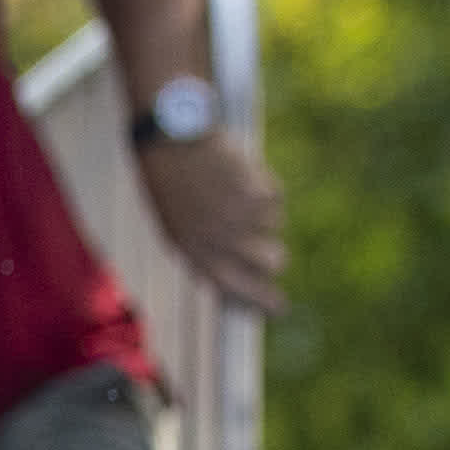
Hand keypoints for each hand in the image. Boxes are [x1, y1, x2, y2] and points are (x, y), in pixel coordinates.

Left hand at [139, 131, 285, 315]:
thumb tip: (245, 272)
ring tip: (233, 190)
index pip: (234, 287)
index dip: (261, 300)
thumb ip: (208, 249)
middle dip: (275, 255)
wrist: (169, 141)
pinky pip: (276, 195)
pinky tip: (240, 173)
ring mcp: (238, 216)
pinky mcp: (253, 191)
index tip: (280, 308)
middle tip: (270, 248)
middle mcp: (218, 240)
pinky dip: (265, 184)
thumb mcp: (179, 224)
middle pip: (272, 261)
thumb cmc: (171, 184)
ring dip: (262, 209)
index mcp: (193, 251)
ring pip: (275, 223)